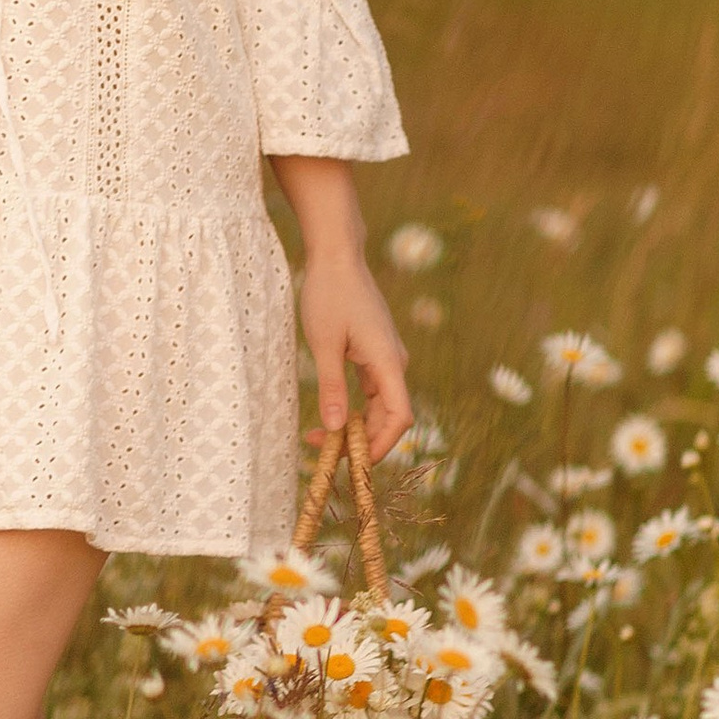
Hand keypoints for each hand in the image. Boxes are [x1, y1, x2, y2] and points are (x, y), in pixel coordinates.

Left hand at [295, 246, 411, 463]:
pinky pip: (371, 391)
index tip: (354, 460)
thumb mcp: (324, 343)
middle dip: (360, 440)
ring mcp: (386, 358)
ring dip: (354, 426)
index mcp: (388, 361)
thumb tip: (335, 428)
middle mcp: (394, 363)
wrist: (337, 257)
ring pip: (378, 406)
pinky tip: (330, 416)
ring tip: (319, 438)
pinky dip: (353, 407)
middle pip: (389, 417)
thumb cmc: (329, 294)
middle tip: (321, 451)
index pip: (400, 417)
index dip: (382, 445)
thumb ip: (331, 387)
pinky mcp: (374, 354)